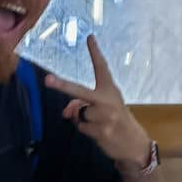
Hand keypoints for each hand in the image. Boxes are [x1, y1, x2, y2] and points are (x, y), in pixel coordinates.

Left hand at [44, 35, 150, 169]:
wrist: (133, 143)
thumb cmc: (115, 120)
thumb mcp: (104, 108)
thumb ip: (83, 104)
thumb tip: (66, 112)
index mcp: (110, 90)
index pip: (101, 68)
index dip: (95, 53)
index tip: (89, 38)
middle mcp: (107, 100)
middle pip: (79, 91)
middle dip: (62, 86)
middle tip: (48, 80)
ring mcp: (104, 116)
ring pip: (78, 113)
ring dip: (82, 119)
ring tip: (98, 123)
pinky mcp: (101, 130)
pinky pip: (81, 127)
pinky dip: (85, 129)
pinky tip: (99, 131)